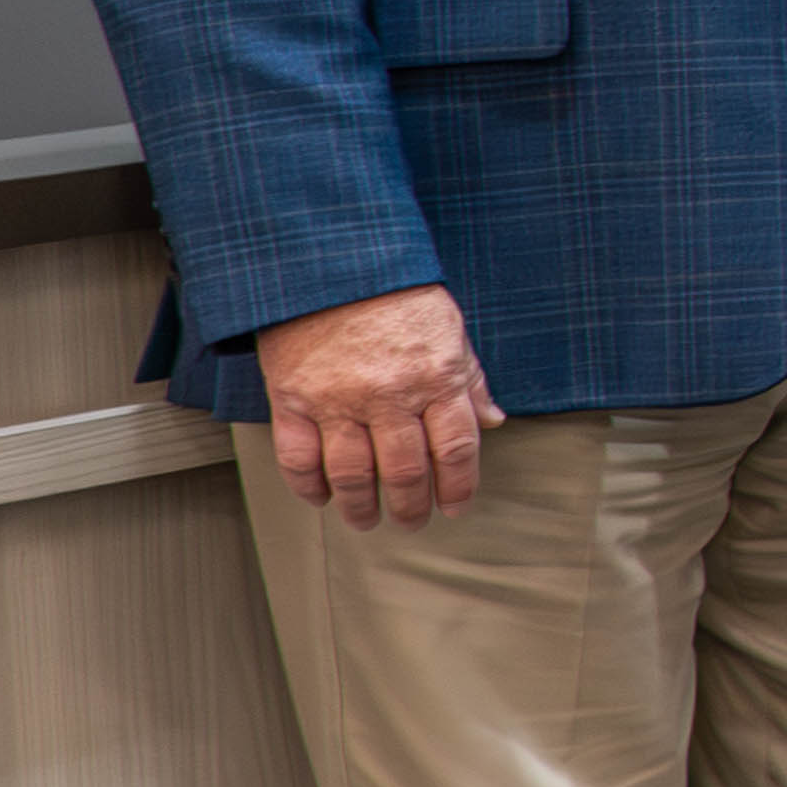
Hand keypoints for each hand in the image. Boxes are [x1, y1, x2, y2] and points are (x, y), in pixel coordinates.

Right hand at [251, 282, 490, 528]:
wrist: (330, 264)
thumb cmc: (394, 293)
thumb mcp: (450, 329)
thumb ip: (470, 379)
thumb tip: (492, 419)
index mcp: (437, 378)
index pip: (456, 448)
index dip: (458, 486)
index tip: (455, 507)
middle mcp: (390, 396)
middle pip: (406, 470)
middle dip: (411, 506)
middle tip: (411, 522)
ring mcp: (339, 400)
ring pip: (353, 474)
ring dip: (361, 506)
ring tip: (366, 520)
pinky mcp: (294, 398)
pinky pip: (299, 456)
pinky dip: (309, 485)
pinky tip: (321, 497)